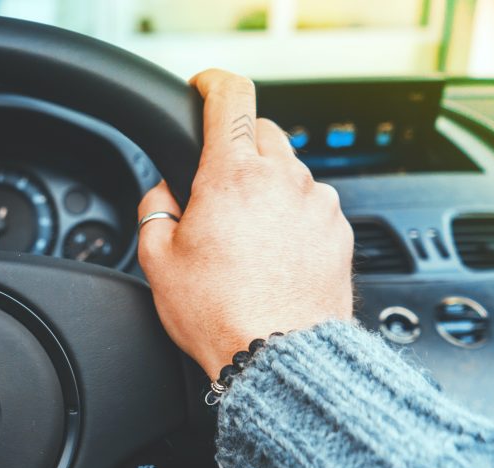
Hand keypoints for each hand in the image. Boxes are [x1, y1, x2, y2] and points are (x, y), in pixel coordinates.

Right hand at [138, 69, 353, 379]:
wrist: (278, 358)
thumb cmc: (218, 314)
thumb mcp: (157, 261)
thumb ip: (154, 209)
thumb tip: (163, 193)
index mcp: (231, 176)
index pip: (229, 98)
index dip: (212, 84)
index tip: (204, 88)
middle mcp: (282, 179)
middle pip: (262, 130)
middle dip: (237, 146)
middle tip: (215, 187)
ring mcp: (318, 204)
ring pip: (290, 170)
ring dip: (267, 186)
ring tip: (244, 238)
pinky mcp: (339, 231)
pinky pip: (312, 206)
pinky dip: (292, 217)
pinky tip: (272, 255)